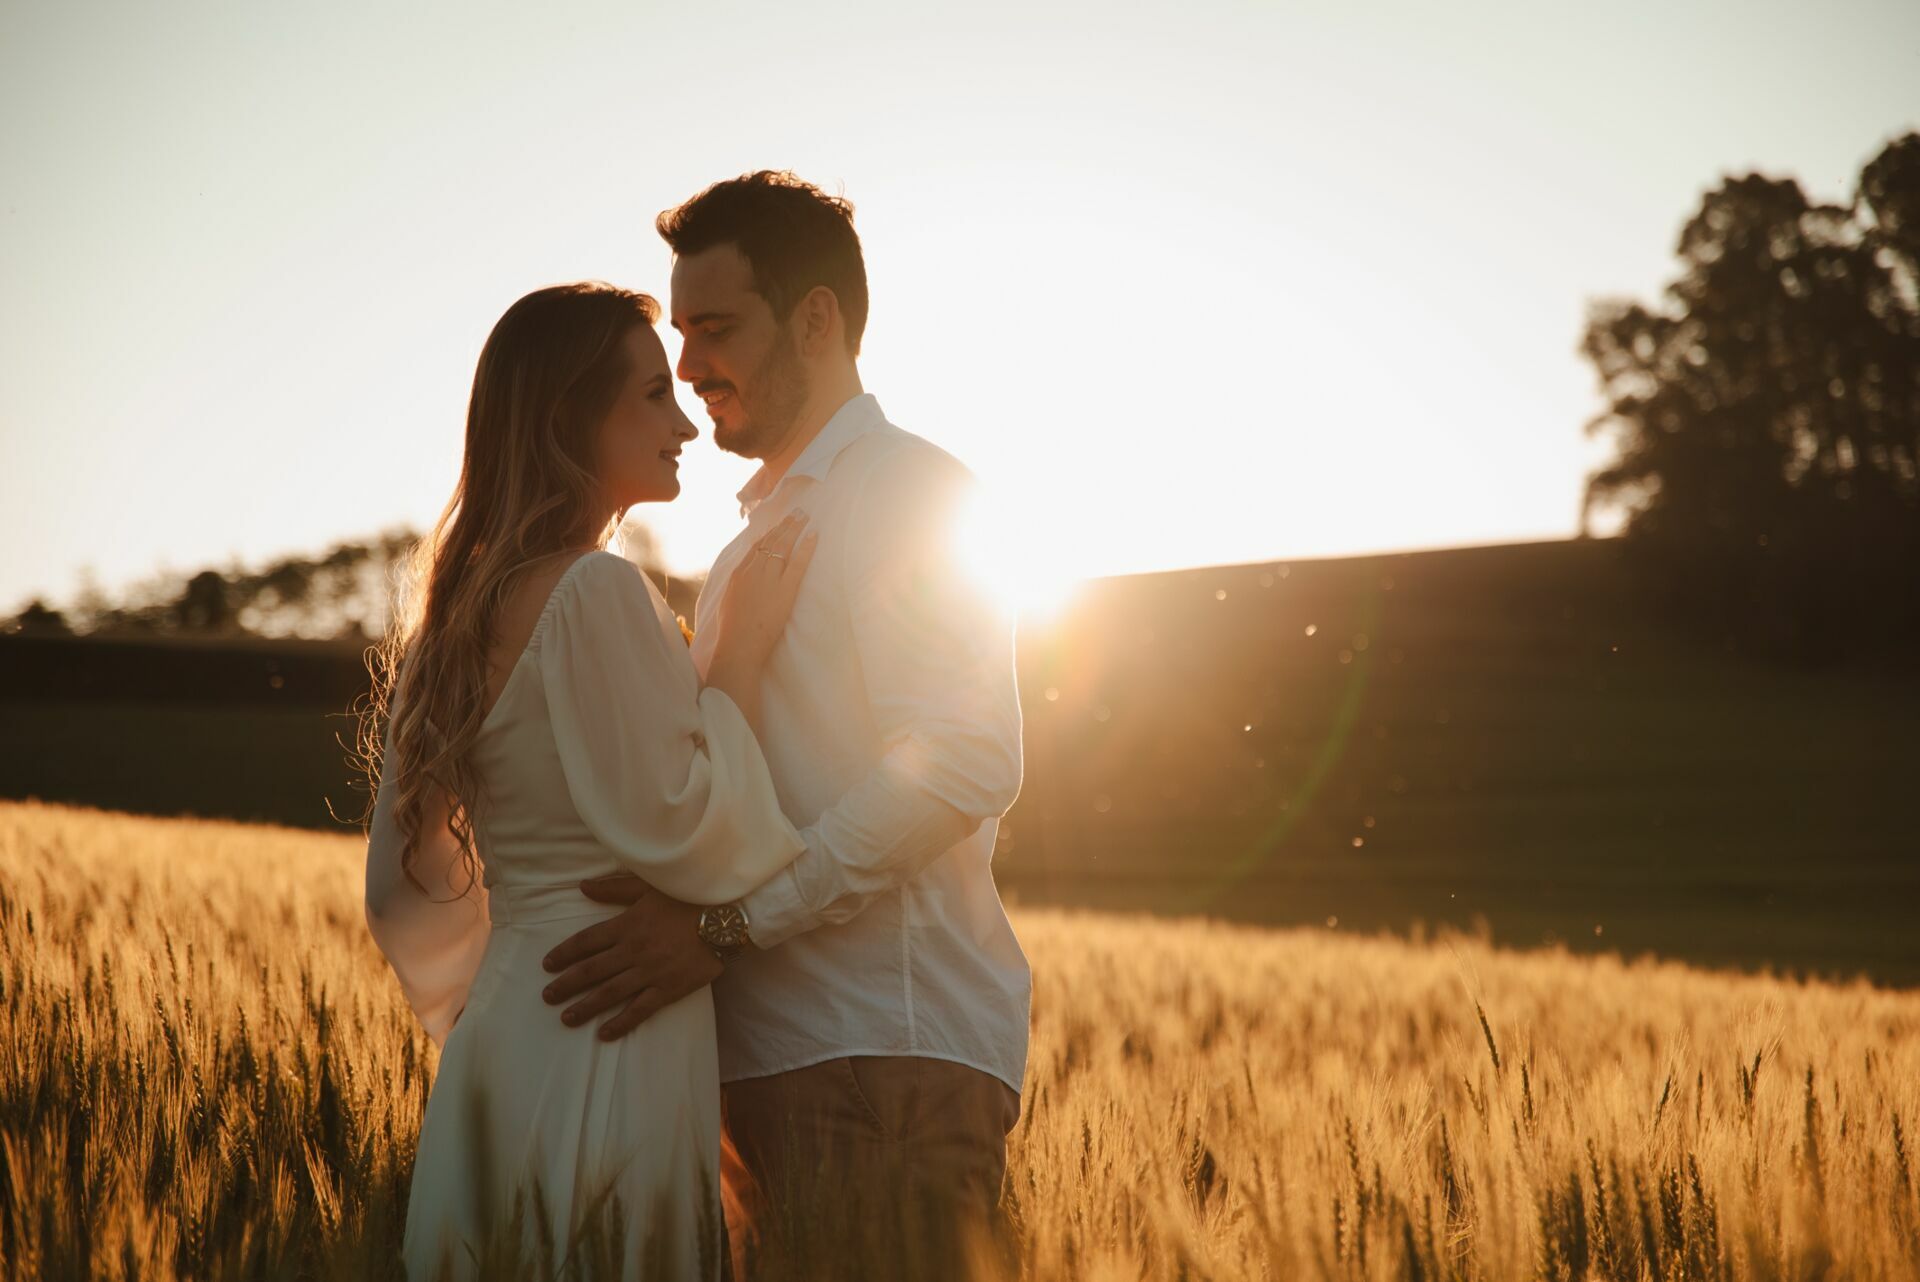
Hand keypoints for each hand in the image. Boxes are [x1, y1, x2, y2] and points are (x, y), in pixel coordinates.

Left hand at [539, 873, 721, 1039]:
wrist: (725, 917)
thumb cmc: (687, 898)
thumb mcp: (648, 886)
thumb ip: (614, 889)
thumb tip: (582, 887)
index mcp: (626, 925)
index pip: (586, 942)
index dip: (564, 953)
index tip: (547, 965)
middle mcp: (633, 950)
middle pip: (591, 971)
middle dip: (566, 984)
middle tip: (547, 997)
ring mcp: (650, 972)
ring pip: (610, 993)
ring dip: (585, 1007)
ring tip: (566, 1018)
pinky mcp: (669, 989)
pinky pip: (640, 1009)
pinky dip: (621, 1023)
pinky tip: (604, 1033)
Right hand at [714, 511, 820, 670]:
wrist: (738, 647)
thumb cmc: (732, 631)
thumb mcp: (729, 601)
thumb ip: (738, 585)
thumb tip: (745, 576)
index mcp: (738, 573)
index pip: (755, 547)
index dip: (768, 533)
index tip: (777, 524)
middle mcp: (753, 571)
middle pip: (771, 541)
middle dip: (784, 525)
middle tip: (796, 511)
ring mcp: (769, 579)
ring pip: (783, 546)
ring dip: (795, 529)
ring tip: (804, 516)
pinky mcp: (785, 591)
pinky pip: (798, 564)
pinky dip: (807, 548)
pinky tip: (814, 535)